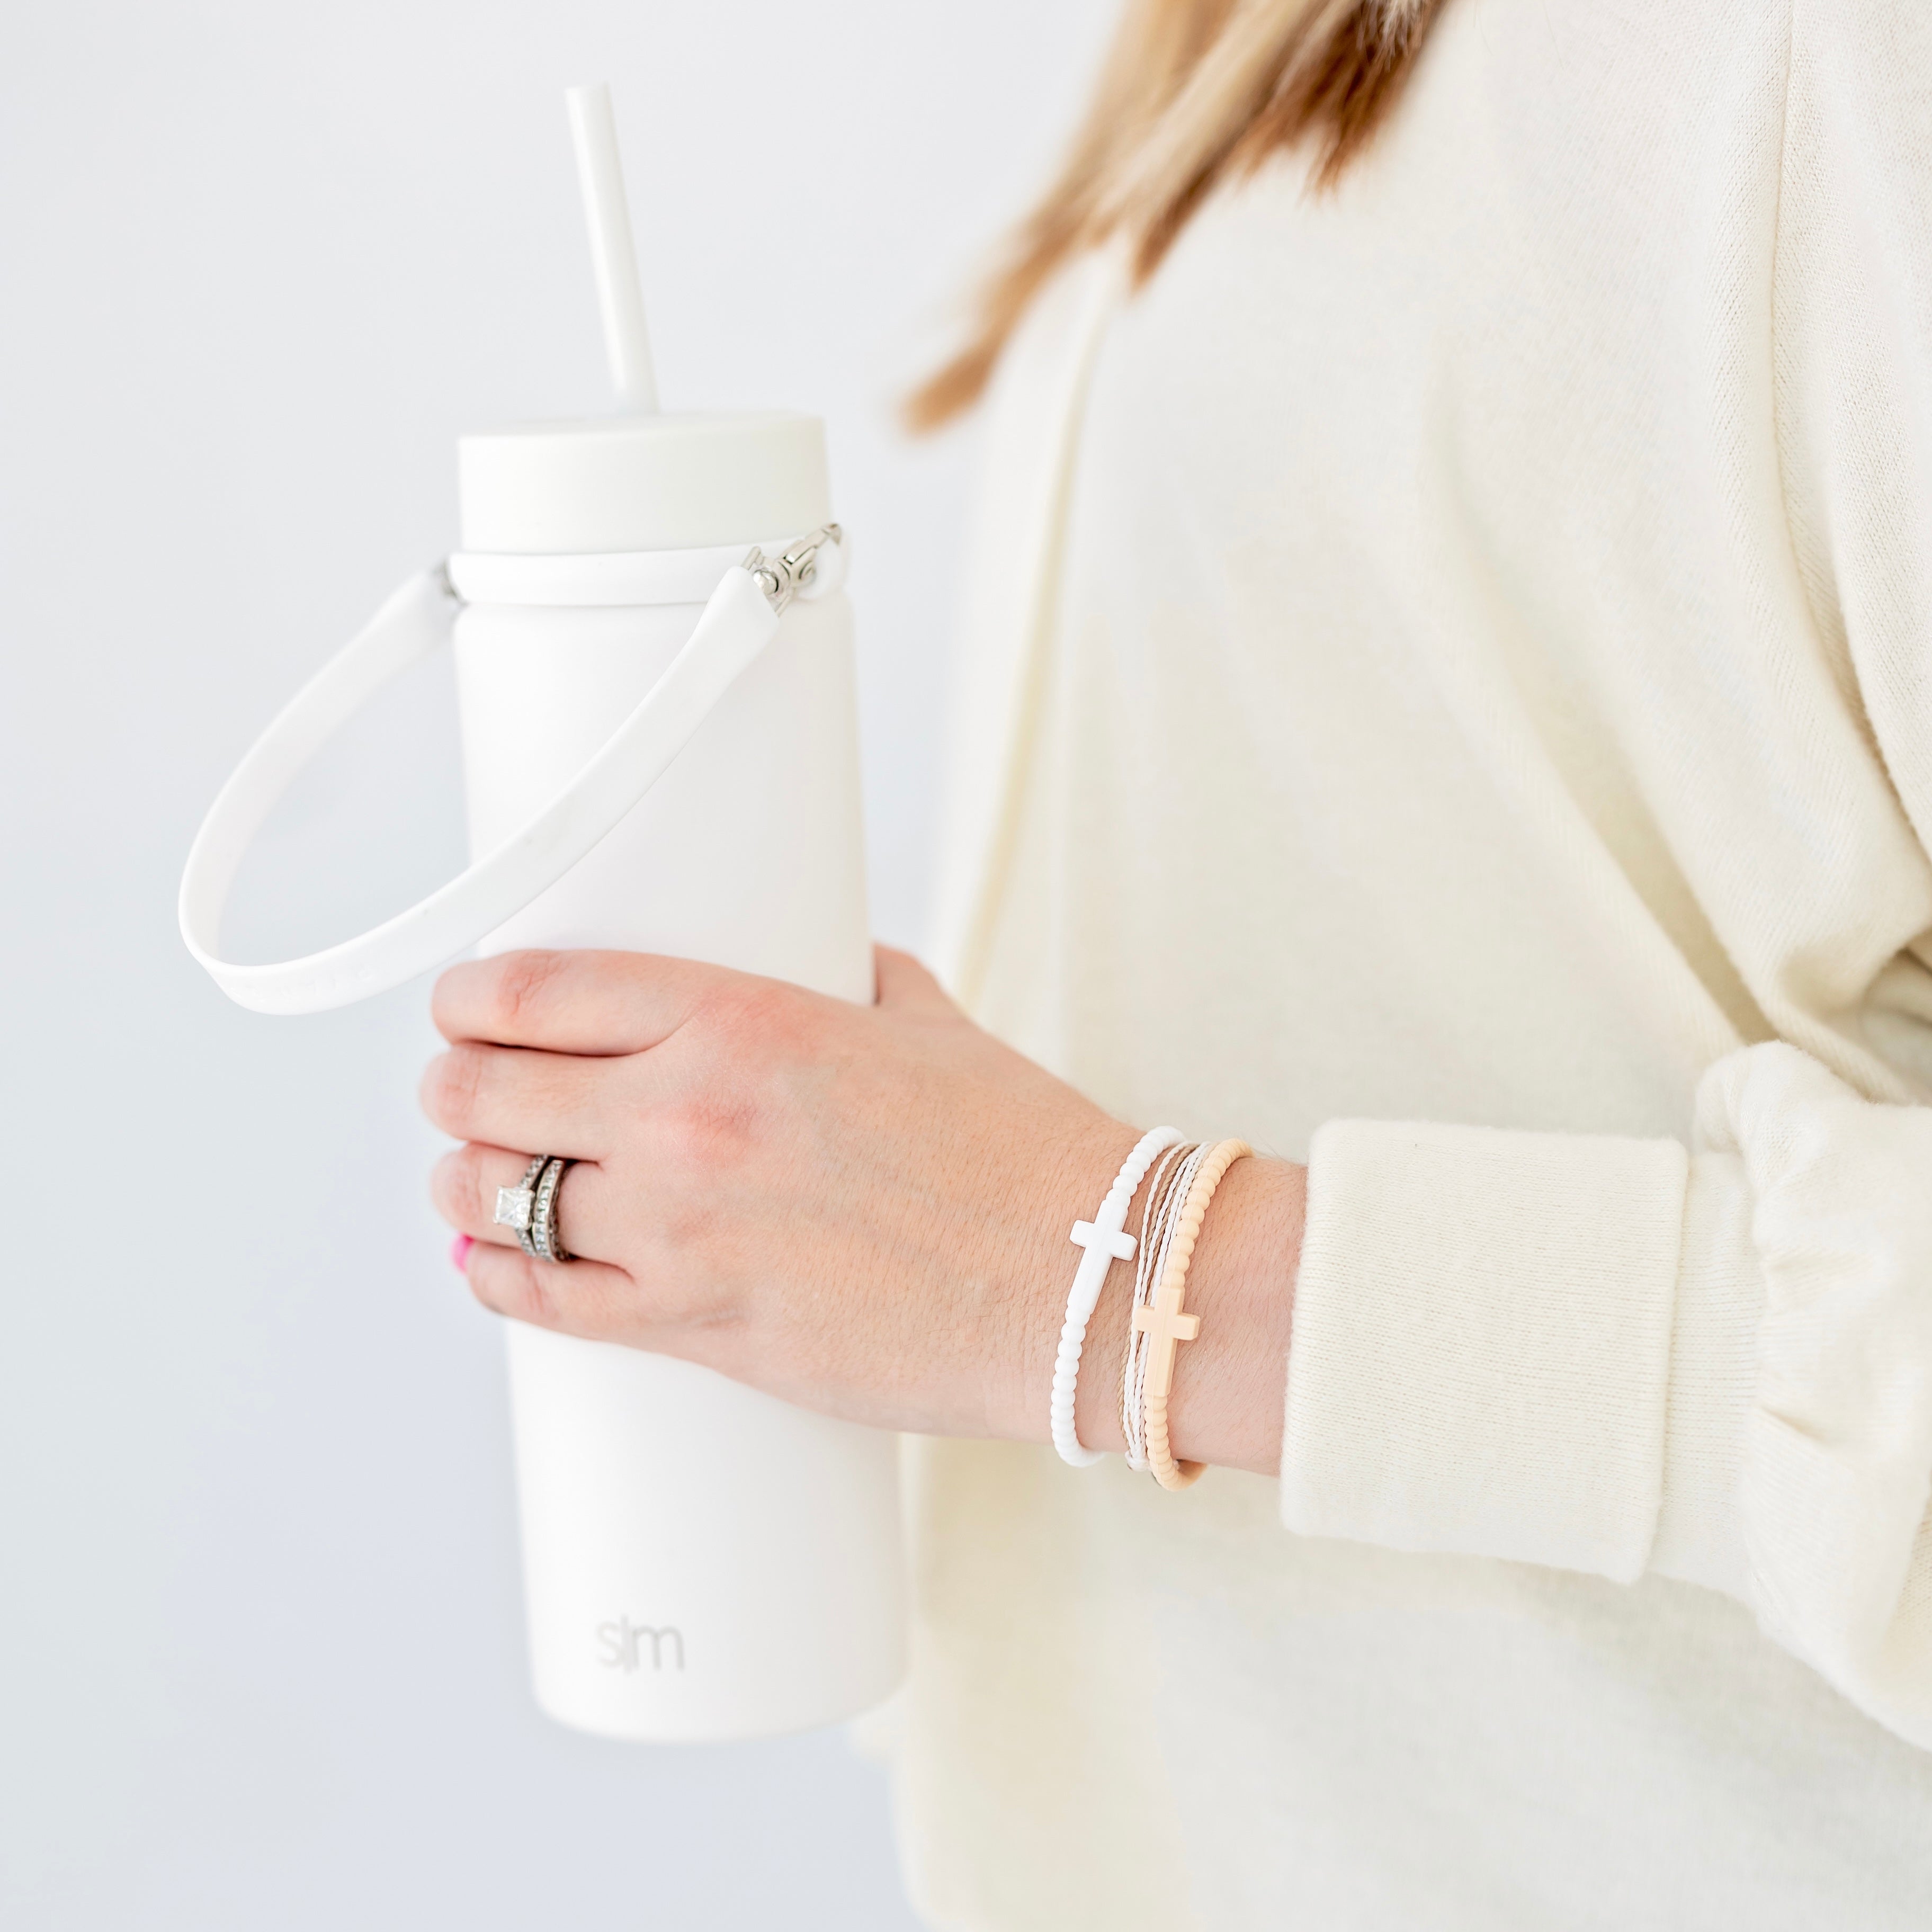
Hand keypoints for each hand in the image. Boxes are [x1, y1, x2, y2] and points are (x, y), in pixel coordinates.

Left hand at [421, 947, 1303, 1473]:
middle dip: (457, 1084)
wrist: (1085, 1277)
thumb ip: (855, 983)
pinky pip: (545, 1303)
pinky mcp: (699, 1328)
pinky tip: (492, 1260)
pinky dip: (498, 1278)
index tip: (462, 1003)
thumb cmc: (1021, 1154)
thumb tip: (824, 967)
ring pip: (499, 1197)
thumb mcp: (929, 1024)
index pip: (541, 990)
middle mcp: (689, 1118)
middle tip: (461, 1086)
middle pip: (491, 1091)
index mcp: (740, 1021)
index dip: (471, 996)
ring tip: (470, 1174)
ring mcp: (683, 1230)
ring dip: (465, 1180)